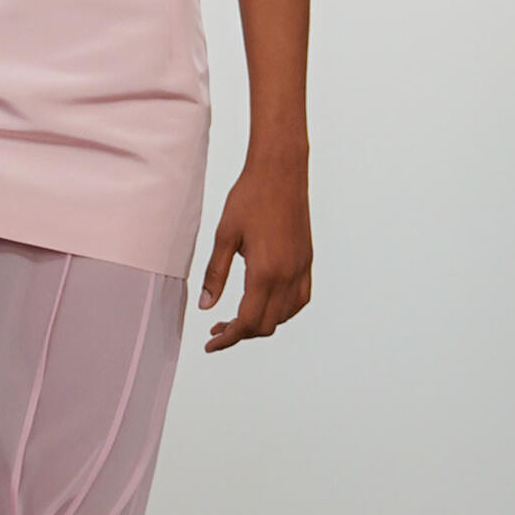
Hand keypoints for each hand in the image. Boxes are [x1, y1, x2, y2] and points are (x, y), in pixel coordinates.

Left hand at [198, 153, 312, 352]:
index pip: (247, 322)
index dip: (228, 338)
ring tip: (237, 316)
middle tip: (217, 328)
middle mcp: (288, 275)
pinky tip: (264, 303)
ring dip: (261, 323)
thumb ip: (216, 274)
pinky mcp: (307, 260)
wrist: (281, 171)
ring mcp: (301, 269)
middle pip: (266, 325)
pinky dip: (282, 310)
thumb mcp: (224, 235)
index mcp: (265, 272)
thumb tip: (207, 306)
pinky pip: (299, 300)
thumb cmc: (249, 197)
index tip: (211, 344)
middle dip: (241, 333)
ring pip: (284, 316)